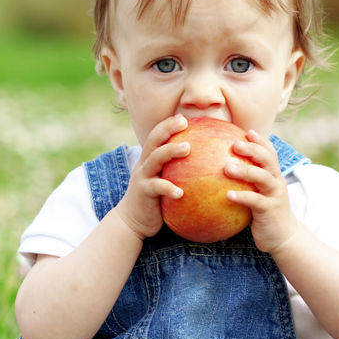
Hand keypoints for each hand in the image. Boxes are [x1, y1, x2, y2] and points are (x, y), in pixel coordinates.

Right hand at [111, 113, 189, 239]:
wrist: (131, 221)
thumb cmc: (155, 201)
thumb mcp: (164, 182)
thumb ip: (178, 172)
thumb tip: (207, 167)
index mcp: (150, 159)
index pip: (157, 135)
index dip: (169, 124)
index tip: (185, 117)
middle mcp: (144, 164)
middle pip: (154, 140)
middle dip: (168, 128)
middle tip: (184, 122)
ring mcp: (143, 177)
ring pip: (154, 158)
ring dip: (170, 151)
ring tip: (187, 148)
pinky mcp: (143, 193)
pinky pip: (156, 187)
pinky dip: (168, 188)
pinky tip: (181, 193)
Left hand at [225, 130, 300, 253]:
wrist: (283, 237)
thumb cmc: (264, 212)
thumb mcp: (258, 193)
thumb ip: (247, 181)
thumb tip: (222, 169)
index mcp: (274, 175)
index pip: (269, 153)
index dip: (260, 141)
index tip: (246, 132)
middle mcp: (277, 182)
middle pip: (267, 160)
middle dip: (253, 149)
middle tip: (234, 144)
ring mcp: (275, 195)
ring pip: (263, 177)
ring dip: (245, 170)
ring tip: (227, 167)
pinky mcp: (270, 210)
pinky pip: (255, 201)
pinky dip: (242, 196)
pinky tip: (227, 195)